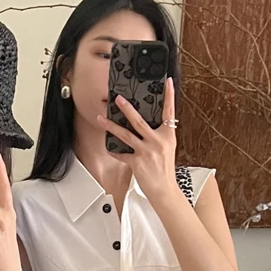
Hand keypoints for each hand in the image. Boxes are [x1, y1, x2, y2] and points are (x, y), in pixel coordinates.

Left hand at [97, 77, 178, 202]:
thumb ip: (159, 135)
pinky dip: (114, 151)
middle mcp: (157, 141)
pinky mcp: (136, 162)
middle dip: (127, 108)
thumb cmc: (165, 170)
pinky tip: (108, 147)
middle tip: (118, 98)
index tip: (167, 81)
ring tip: (101, 118)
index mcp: (168, 135)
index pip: (169, 111)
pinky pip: (121, 154)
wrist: (164, 189)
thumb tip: (147, 125)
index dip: (169, 95)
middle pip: (139, 121)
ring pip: (125, 135)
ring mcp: (146, 151)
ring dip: (111, 126)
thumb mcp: (167, 148)